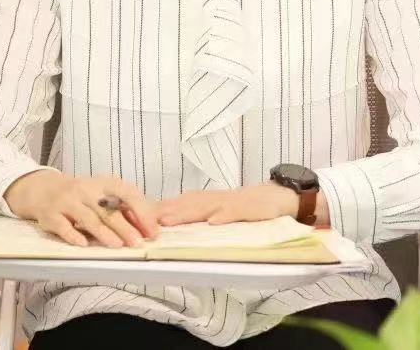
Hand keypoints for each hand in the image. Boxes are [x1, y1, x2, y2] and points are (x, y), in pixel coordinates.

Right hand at [4, 171, 158, 247]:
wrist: (42, 189)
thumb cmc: (81, 195)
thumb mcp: (102, 194)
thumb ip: (124, 209)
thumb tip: (150, 226)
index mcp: (103, 183)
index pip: (127, 193)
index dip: (141, 212)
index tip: (152, 230)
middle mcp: (85, 189)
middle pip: (108, 210)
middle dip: (124, 227)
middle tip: (137, 243)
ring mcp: (67, 201)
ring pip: (88, 218)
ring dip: (104, 233)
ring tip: (117, 246)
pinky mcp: (50, 215)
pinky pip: (63, 226)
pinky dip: (74, 235)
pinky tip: (84, 245)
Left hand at [156, 182, 298, 225]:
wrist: (279, 196)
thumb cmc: (247, 206)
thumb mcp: (221, 209)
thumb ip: (200, 213)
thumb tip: (171, 219)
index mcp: (209, 201)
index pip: (180, 203)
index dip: (160, 208)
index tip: (140, 214)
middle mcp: (216, 200)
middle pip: (187, 204)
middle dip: (166, 211)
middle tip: (145, 219)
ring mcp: (232, 203)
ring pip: (206, 207)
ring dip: (186, 213)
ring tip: (167, 220)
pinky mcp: (249, 209)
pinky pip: (235, 212)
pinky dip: (224, 216)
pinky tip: (213, 221)